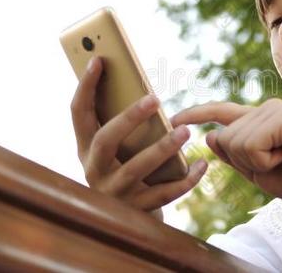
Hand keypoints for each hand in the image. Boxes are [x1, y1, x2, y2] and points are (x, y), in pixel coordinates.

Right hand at [70, 57, 207, 214]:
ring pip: (137, 169)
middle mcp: (94, 170)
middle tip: (156, 98)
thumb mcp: (119, 148)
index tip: (99, 59)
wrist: (128, 221)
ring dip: (162, 148)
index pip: (78, 113)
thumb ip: (125, 124)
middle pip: (106, 140)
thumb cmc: (128, 168)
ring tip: (186, 131)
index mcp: (86, 148)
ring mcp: (114, 193)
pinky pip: (164, 194)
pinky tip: (203, 164)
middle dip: (129, 118)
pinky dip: (186, 179)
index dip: (86, 86)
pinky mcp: (137, 211)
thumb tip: (147, 91)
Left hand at [170, 98, 281, 206]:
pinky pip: (250, 145)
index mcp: (260, 119)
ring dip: (255, 163)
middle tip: (276, 163)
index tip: (174, 118)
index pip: (222, 113)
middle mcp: (266, 109)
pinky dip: (264, 161)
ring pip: (235, 143)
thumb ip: (233, 154)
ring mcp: (274, 110)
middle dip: (243, 161)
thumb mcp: (254, 170)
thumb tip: (210, 135)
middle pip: (225, 138)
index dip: (197, 114)